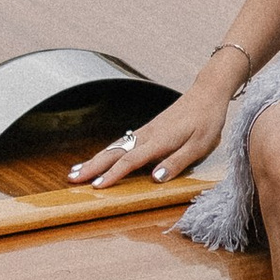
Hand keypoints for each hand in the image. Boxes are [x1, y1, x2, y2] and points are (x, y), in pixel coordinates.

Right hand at [67, 57, 239, 189]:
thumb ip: (177, 163)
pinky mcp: (147, 129)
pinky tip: (99, 157)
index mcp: (160, 141)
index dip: (113, 175)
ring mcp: (145, 131)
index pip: (131, 161)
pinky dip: (106, 151)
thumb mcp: (200, 147)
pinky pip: (121, 142)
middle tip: (72, 179)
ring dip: (94, 159)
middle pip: (114, 152)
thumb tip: (154, 179)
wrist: (207, 94)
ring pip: (114, 146)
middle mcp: (147, 135)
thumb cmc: (206, 121)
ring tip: (76, 171)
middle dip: (92, 166)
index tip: (96, 186)